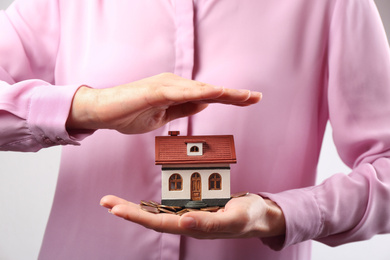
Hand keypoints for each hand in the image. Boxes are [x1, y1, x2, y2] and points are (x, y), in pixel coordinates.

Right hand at [66, 73, 261, 133]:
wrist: (101, 112)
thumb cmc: (129, 113)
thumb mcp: (162, 117)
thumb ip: (182, 109)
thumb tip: (204, 104)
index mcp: (175, 92)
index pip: (207, 96)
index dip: (229, 98)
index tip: (248, 100)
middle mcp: (173, 84)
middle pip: (208, 90)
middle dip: (234, 95)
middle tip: (257, 97)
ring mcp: (165, 85)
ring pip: (200, 89)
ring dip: (224, 92)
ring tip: (245, 96)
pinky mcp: (155, 90)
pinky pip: (181, 92)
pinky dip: (200, 93)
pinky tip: (215, 94)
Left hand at [100, 193, 285, 239]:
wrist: (258, 215)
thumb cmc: (248, 217)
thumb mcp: (233, 219)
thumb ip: (209, 222)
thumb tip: (183, 222)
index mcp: (195, 227)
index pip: (160, 223)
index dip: (138, 217)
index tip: (116, 209)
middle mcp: (187, 223)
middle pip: (152, 219)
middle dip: (128, 211)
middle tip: (105, 201)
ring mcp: (189, 216)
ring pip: (157, 213)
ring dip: (135, 208)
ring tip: (114, 201)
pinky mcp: (193, 208)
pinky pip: (169, 205)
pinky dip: (152, 203)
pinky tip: (140, 201)